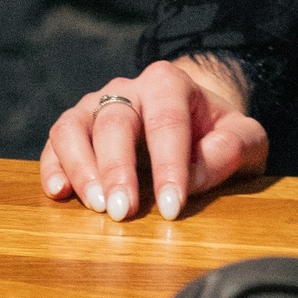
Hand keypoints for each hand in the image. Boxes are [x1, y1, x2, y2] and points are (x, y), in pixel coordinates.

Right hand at [40, 57, 267, 222]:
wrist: (192, 118)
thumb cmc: (218, 134)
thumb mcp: (245, 138)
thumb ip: (232, 149)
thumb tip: (195, 176)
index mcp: (169, 84)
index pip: (166, 122)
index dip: (169, 165)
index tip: (172, 207)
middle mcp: (127, 89)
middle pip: (114, 122)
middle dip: (117, 170)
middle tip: (123, 213)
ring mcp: (96, 105)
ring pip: (74, 127)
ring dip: (81, 169)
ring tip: (96, 206)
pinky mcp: (75, 127)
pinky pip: (55, 141)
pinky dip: (53, 165)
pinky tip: (59, 192)